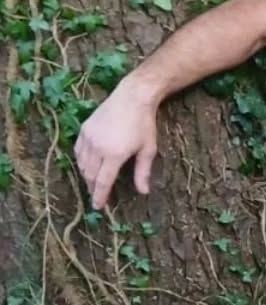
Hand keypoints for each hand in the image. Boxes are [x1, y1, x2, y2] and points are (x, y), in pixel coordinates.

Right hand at [74, 77, 160, 209]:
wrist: (132, 97)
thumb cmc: (144, 125)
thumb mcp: (148, 150)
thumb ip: (143, 172)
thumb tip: (143, 192)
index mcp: (114, 154)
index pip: (103, 182)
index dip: (99, 196)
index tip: (97, 207)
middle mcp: (97, 147)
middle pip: (90, 175)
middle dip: (92, 188)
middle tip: (97, 196)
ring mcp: (88, 137)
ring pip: (82, 163)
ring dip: (86, 175)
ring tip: (93, 183)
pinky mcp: (84, 129)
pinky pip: (78, 151)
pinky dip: (81, 161)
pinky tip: (87, 165)